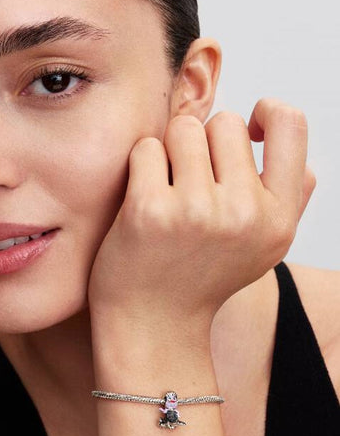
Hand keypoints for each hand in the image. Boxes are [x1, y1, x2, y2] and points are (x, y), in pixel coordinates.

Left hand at [88, 99, 314, 335]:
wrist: (153, 323)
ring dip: (170, 151)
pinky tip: (142, 197)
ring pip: (183, 129)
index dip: (267, 112)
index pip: (290, 125)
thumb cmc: (202, 277)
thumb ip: (289, 198)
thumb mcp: (262, 248)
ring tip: (167, 188)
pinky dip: (141, 166)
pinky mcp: (148, 210)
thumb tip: (294, 149)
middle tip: (190, 178)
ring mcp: (195, 211)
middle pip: (224, 123)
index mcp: (277, 218)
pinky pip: (147, 148)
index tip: (247, 128)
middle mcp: (243, 213)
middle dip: (204, 142)